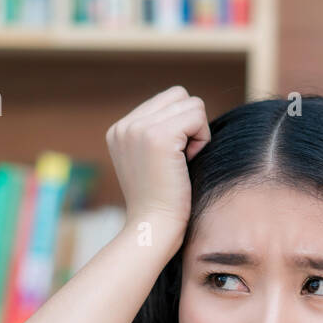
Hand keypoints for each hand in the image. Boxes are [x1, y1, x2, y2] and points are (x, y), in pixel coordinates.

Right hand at [106, 86, 209, 254]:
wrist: (155, 228)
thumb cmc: (164, 203)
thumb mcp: (155, 162)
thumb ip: (161, 133)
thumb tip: (190, 109)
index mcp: (120, 130)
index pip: (166, 100)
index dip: (181, 126)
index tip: (175, 158)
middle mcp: (125, 125)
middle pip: (178, 95)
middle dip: (190, 124)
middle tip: (183, 159)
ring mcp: (138, 128)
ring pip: (190, 102)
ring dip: (197, 132)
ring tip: (184, 162)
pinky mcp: (157, 136)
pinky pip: (197, 115)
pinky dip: (202, 138)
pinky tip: (189, 162)